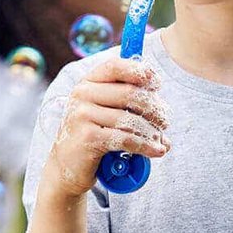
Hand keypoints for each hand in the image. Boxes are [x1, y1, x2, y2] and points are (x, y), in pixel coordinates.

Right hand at [41, 57, 169, 197]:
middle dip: (153, 108)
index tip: (157, 84)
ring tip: (161, 140)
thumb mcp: (107, 113)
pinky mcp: (87, 137)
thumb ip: (129, 105)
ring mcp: (82, 114)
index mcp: (88, 82)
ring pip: (129, 118)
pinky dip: (145, 146)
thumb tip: (163, 110)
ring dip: (151, 131)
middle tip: (164, 121)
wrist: (68, 166)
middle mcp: (82, 94)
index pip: (115, 66)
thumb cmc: (93, 135)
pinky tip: (157, 151)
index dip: (140, 71)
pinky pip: (125, 139)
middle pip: (129, 93)